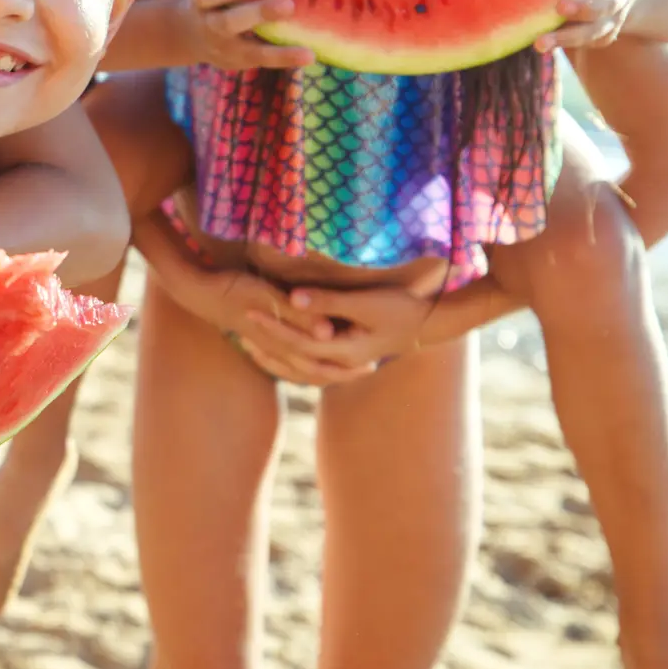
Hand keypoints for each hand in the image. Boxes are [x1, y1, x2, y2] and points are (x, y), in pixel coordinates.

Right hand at [183, 0, 315, 71]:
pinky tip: (309, 56)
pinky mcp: (238, 63)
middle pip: (229, 22)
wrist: (188, 35)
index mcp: (202, 0)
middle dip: (258, 14)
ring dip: (279, 53)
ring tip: (307, 53)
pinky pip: (263, 62)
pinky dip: (286, 60)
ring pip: (250, 52)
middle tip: (287, 5)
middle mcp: (210, 26)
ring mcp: (224, 49)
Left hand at [234, 284, 439, 385]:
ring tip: (248, 344)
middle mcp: (343, 365)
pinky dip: (291, 360)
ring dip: (275, 357)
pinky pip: (312, 366)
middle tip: (239, 328)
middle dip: (267, 345)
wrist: (428, 324)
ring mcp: (345, 365)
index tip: (249, 310)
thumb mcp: (364, 302)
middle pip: (295, 361)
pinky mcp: (347, 360)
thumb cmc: (399, 307)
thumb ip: (328, 301)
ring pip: (301, 369)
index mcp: (346, 353)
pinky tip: (276, 351)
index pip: (298, 343)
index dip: (273, 327)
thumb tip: (293, 299)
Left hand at [537, 0, 638, 51]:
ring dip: (567, 37)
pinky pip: (583, 42)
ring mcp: (612, 17)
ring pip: (593, 31)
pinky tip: (539, 43)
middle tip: (561, 6)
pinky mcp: (599, 32)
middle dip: (586, 7)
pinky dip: (563, 44)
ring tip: (540, 43)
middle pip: (609, 3)